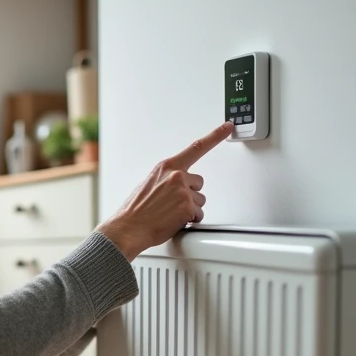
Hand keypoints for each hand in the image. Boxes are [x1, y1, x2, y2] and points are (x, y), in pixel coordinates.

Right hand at [96, 121, 231, 259]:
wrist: (128, 228)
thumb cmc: (135, 210)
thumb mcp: (148, 184)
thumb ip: (166, 179)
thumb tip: (177, 184)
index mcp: (166, 167)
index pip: (196, 147)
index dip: (215, 136)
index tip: (227, 127)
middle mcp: (176, 176)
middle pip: (198, 182)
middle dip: (190, 194)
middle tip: (172, 204)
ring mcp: (183, 191)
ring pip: (200, 200)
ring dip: (190, 208)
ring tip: (170, 214)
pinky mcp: (187, 207)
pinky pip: (199, 215)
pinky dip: (190, 220)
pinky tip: (174, 221)